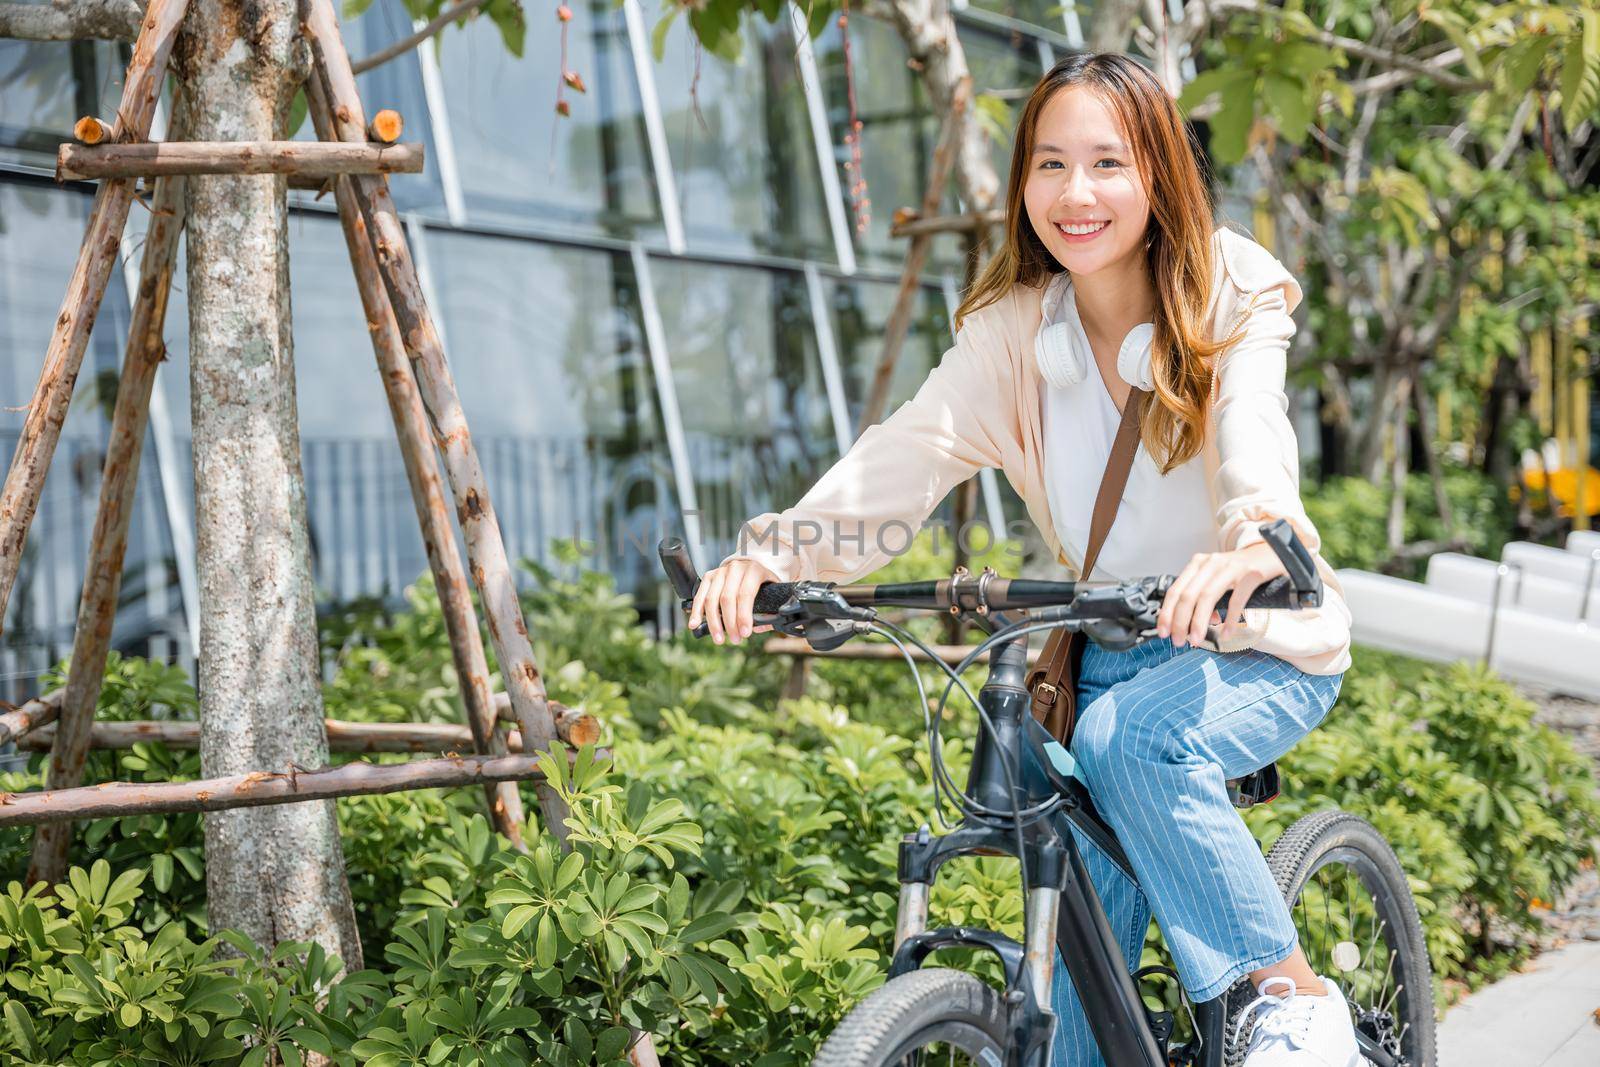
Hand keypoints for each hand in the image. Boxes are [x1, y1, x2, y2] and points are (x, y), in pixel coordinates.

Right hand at [686, 558, 781, 644]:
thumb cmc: (763, 582)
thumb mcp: (773, 592)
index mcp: (753, 570)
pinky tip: (695, 624)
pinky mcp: (708, 576)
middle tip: (735, 639)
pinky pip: (700, 596)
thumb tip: (759, 627)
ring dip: (713, 622)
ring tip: (719, 639)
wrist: (751, 564)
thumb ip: (770, 611)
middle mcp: (735, 568)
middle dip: (730, 623)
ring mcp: (720, 572)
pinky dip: (696, 612)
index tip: (745, 633)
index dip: (744, 616)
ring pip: (711, 599)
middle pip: (727, 598)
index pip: (745, 594)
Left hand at [1155, 541, 1286, 647]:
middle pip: (1188, 595)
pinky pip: (1236, 600)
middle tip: (1179, 641)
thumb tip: (1193, 625)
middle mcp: (1211, 563)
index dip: (1167, 613)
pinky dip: (1229, 619)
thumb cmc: (1243, 569)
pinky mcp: (1251, 573)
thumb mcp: (1217, 579)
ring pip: (1207, 597)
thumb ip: (1204, 598)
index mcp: (1199, 564)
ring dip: (1199, 622)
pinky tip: (1226, 633)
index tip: (1163, 632)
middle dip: (1180, 621)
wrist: (1274, 551)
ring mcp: (1231, 567)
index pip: (1175, 590)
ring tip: (1196, 640)